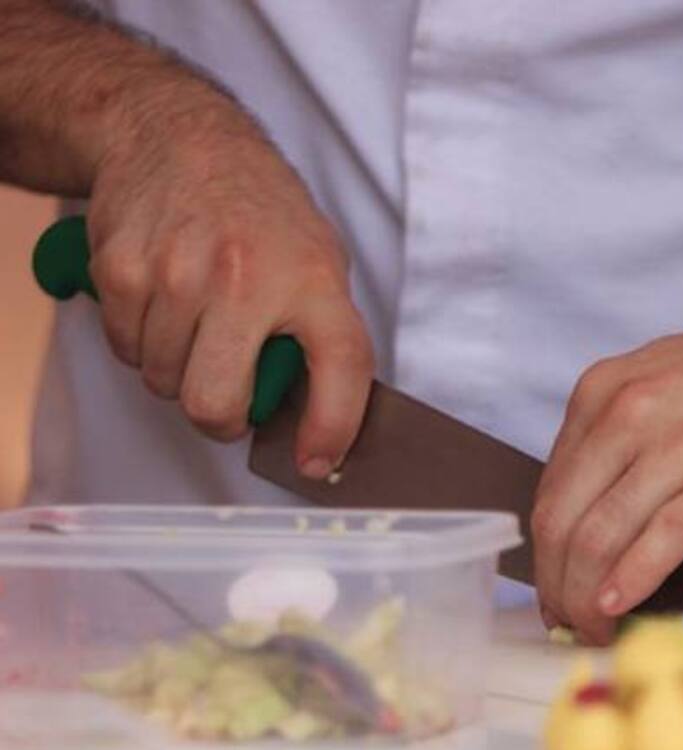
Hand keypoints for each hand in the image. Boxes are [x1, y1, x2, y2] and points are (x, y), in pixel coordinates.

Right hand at [86, 98, 372, 477]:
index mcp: (313, 278)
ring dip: (178, 373)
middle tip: (229, 396)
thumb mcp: (318, 260)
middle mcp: (247, 277)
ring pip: (164, 383)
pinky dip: (142, 343)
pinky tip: (164, 303)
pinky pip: (126, 350)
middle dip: (220, 418)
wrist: (180, 136)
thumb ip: (322, 333)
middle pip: (215, 404)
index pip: (340, 366)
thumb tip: (322, 418)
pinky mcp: (122, 270)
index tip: (317, 460)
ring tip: (198, 326)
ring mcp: (178, 274)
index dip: (331, 427)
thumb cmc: (259, 210)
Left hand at [531, 287, 682, 642]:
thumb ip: (623, 438)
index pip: (550, 491)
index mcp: (604, 392)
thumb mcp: (665, 382)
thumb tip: (597, 512)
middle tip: (567, 622)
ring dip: (586, 598)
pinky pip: (661, 541)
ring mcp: (679, 448)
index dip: (544, 554)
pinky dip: (631, 583)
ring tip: (596, 629)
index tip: (555, 587)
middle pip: (562, 522)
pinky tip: (621, 607)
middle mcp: (629, 414)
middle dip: (555, 585)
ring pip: (599, 539)